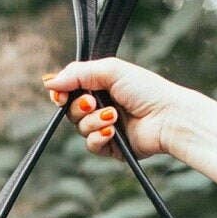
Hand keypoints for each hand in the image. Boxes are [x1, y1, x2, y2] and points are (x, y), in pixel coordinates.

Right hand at [41, 58, 194, 161]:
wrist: (167, 117)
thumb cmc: (146, 90)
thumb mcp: (110, 70)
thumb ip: (77, 73)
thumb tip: (49, 81)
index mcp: (100, 86)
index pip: (69, 90)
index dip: (61, 93)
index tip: (59, 95)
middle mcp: (101, 106)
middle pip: (70, 110)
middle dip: (79, 107)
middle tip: (94, 103)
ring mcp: (106, 127)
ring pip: (80, 128)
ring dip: (93, 121)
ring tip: (113, 116)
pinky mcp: (111, 147)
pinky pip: (91, 145)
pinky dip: (99, 137)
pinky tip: (113, 131)